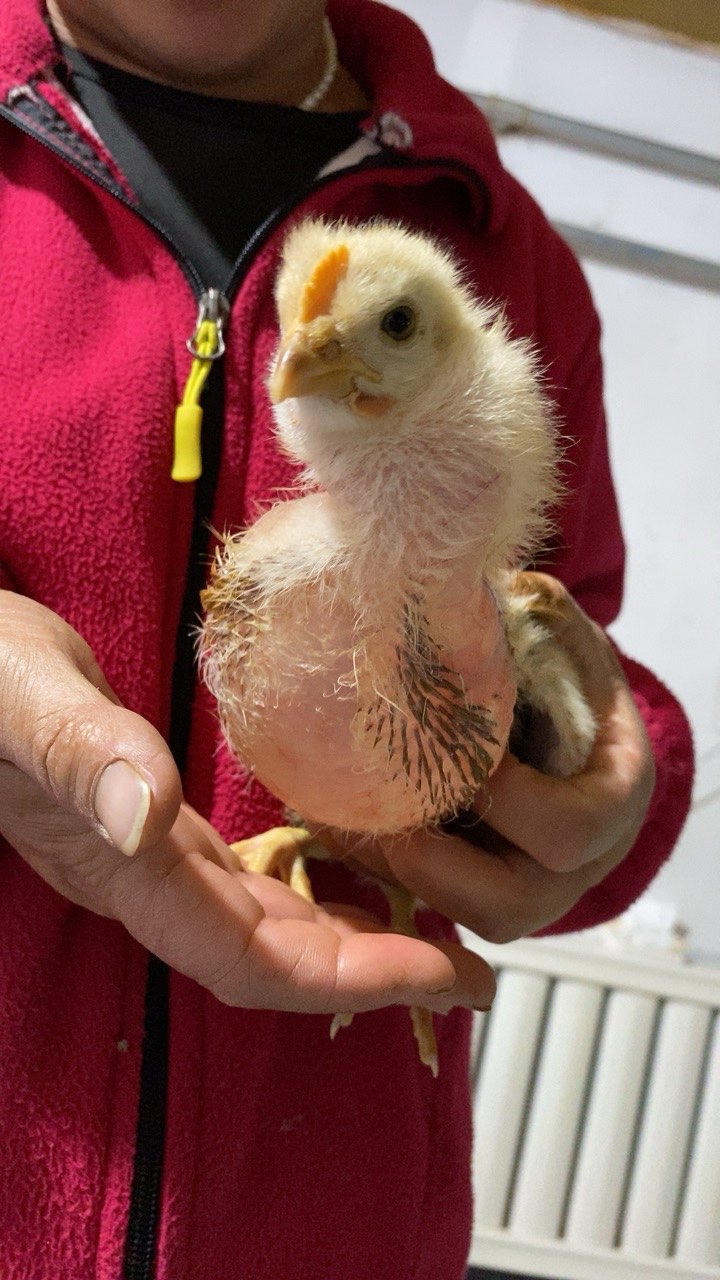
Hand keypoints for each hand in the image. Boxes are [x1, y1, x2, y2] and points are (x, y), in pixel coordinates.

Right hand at [0, 591, 493, 1012]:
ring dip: (349, 944)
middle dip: (374, 977)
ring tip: (435, 938)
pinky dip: (308, 895)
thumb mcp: (25, 692)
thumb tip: (149, 818)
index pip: (248, 958)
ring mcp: (146, 855)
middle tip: (474, 973)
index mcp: (120, 864)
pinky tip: (350, 876)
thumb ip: (82, 752)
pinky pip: (243, 885)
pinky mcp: (152, 822)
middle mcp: (140, 877)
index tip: (442, 973)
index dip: (348, 979)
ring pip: (260, 929)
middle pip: (268, 960)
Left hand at [315, 573, 655, 940]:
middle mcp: (579, 866)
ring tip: (341, 820)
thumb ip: (538, 621)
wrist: (561, 723)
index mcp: (612, 801)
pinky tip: (330, 817)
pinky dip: (379, 864)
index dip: (509, 798)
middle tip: (380, 817)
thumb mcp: (565, 640)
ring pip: (462, 914)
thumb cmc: (564, 674)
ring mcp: (530, 890)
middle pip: (512, 905)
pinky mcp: (478, 894)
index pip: (569, 829)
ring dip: (397, 872)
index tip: (459, 749)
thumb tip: (477, 588)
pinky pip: (429, 900)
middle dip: (437, 861)